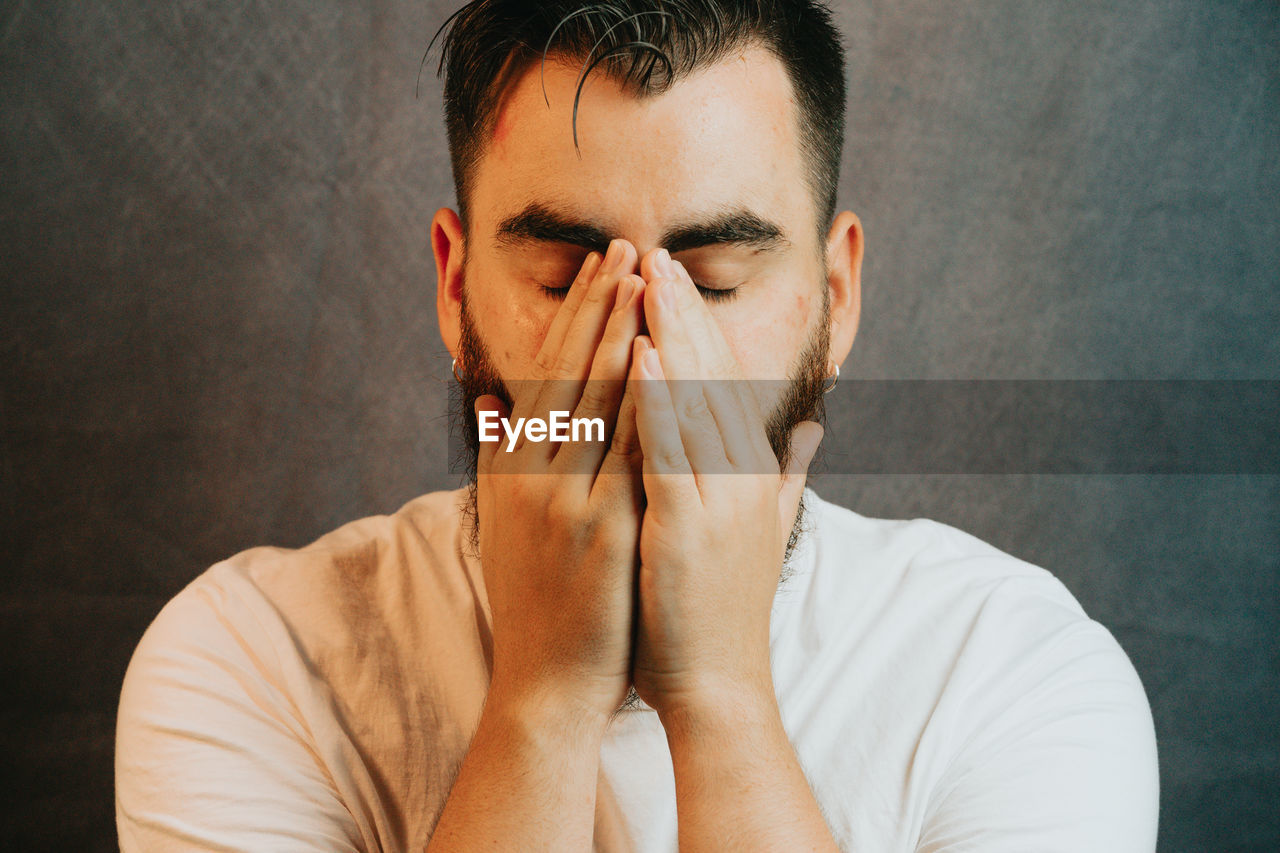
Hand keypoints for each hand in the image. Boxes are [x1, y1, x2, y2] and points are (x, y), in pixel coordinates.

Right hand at [474, 239, 646, 720]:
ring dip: (622, 334)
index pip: (548, 373)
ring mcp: (565, 501)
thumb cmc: (535, 600)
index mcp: (514, 468)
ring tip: (645, 282)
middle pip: (569, 372)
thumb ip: (498, 456)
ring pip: (595, 400)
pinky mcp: (601, 531)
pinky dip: (645, 402)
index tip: (602, 268)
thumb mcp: (503, 521)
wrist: (546, 682)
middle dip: (600, 306)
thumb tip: (490, 401)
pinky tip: (664, 363)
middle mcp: (532, 475)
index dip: (576, 317)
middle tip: (627, 248)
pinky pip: (628, 453)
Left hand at [627, 248, 822, 716]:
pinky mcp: (693, 524)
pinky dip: (660, 399)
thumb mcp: (761, 530)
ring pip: (696, 398)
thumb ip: (785, 475)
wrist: (720, 686)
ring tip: (648, 277)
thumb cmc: (723, 610)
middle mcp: (741, 474)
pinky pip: (673, 450)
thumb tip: (810, 431)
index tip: (671, 279)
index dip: (699, 326)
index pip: (724, 382)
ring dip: (672, 333)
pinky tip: (643, 354)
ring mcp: (721, 497)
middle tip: (655, 253)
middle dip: (683, 311)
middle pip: (713, 375)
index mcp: (747, 472)